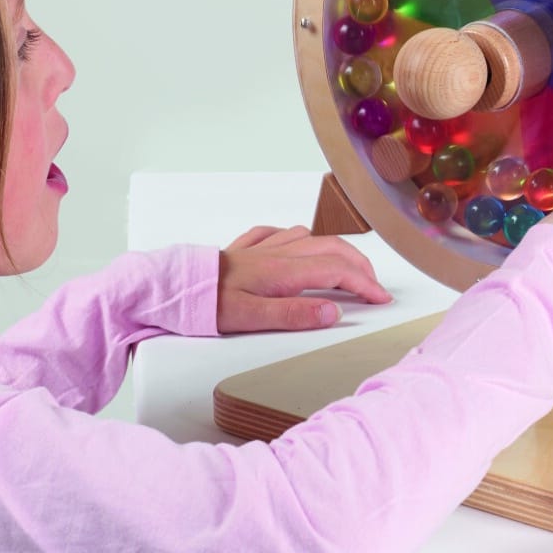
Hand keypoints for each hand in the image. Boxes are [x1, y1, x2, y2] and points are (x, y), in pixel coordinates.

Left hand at [217, 226, 391, 333]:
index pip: (337, 271)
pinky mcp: (243, 249)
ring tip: (343, 266)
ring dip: (332, 249)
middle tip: (373, 286)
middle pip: (331, 248)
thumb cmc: (206, 303)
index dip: (364, 284)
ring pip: (307, 237)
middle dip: (359, 264)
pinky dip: (294, 238)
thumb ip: (294, 314)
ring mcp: (260, 248)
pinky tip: (293, 244)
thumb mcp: (251, 318)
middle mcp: (276, 254)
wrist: (170, 286)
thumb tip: (333, 312)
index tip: (381, 299)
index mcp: (283, 271)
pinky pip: (275, 234)